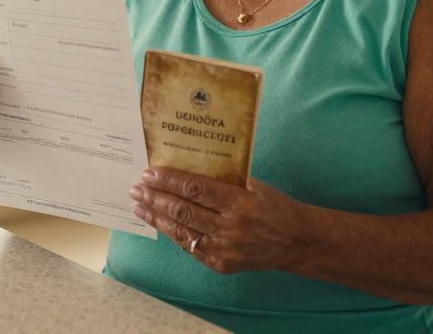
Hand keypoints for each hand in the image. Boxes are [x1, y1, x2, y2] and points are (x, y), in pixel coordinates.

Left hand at [129, 167, 302, 274]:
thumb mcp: (253, 186)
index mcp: (241, 203)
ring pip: (181, 232)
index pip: (196, 189)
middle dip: (155, 198)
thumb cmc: (273, 206)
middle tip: (136, 188)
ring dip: (156, 217)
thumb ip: (223, 179)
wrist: (296, 242)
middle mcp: (231, 228)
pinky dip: (172, 233)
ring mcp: (225, 250)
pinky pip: (190, 247)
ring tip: (139, 206)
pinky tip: (159, 222)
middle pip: (183, 211)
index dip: (169, 180)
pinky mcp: (222, 265)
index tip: (149, 173)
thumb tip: (185, 166)